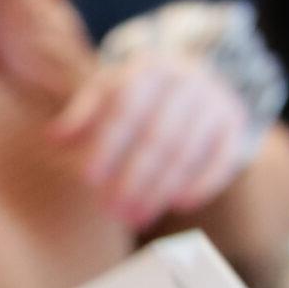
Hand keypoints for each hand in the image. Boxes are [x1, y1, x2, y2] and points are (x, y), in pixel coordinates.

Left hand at [46, 52, 247, 231]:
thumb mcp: (107, 91)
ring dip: (160, 190)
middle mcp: (186, 80)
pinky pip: (222, 158)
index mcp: (148, 68)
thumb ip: (81, 115)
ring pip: (186, 152)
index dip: (106, 146)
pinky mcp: (234, 123)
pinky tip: (179, 204)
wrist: (192, 76)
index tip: (88, 179)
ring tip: (137, 218)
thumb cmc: (137, 92)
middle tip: (114, 212)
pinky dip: (202, 184)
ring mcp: (214, 101)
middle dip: (134, 179)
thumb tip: (54, 139)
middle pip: (157, 136)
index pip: (125, 109)